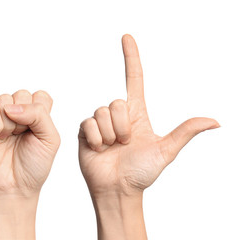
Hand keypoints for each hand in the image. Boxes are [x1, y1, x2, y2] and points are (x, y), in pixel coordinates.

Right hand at [0, 90, 59, 239]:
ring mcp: (0, 118)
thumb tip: (11, 107)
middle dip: (24, 116)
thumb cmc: (33, 166)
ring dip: (9, 121)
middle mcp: (19, 114)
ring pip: (4, 99)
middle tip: (22, 135)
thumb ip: (39, 114)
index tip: (38, 130)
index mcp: (37, 116)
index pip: (40, 96)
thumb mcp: (50, 138)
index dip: (39, 110)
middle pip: (21, 94)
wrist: (13, 187)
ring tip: (9, 138)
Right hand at [78, 35, 218, 238]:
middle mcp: (118, 116)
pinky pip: (88, 123)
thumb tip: (214, 121)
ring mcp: (101, 123)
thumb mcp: (165, 151)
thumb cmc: (141, 172)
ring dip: (110, 135)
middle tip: (125, 143)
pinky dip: (97, 139)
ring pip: (102, 112)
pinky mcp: (86, 131)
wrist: (117, 189)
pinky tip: (100, 149)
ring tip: (113, 148)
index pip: (134, 79)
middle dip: (122, 126)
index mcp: (137, 114)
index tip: (127, 38)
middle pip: (116, 101)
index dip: (131, 58)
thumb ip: (185, 132)